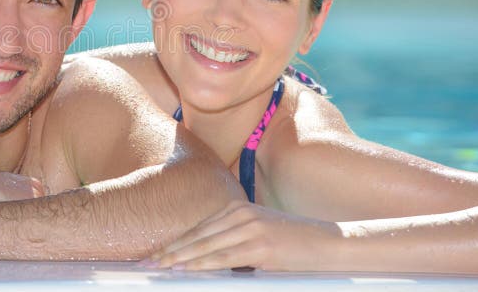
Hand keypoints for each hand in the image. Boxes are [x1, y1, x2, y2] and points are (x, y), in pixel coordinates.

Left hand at [147, 200, 340, 270]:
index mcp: (237, 207)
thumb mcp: (260, 232)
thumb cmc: (295, 242)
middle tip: (147, 262)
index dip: (175, 241)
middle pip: (196, 235)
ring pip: (205, 246)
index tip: (155, 252)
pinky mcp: (261, 245)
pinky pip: (224, 257)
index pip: (198, 227)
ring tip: (159, 267)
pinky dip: (201, 264)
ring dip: (179, 258)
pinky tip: (185, 269)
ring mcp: (250, 228)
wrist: (330, 242)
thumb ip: (234, 239)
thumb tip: (207, 256)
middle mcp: (240, 213)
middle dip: (170, 250)